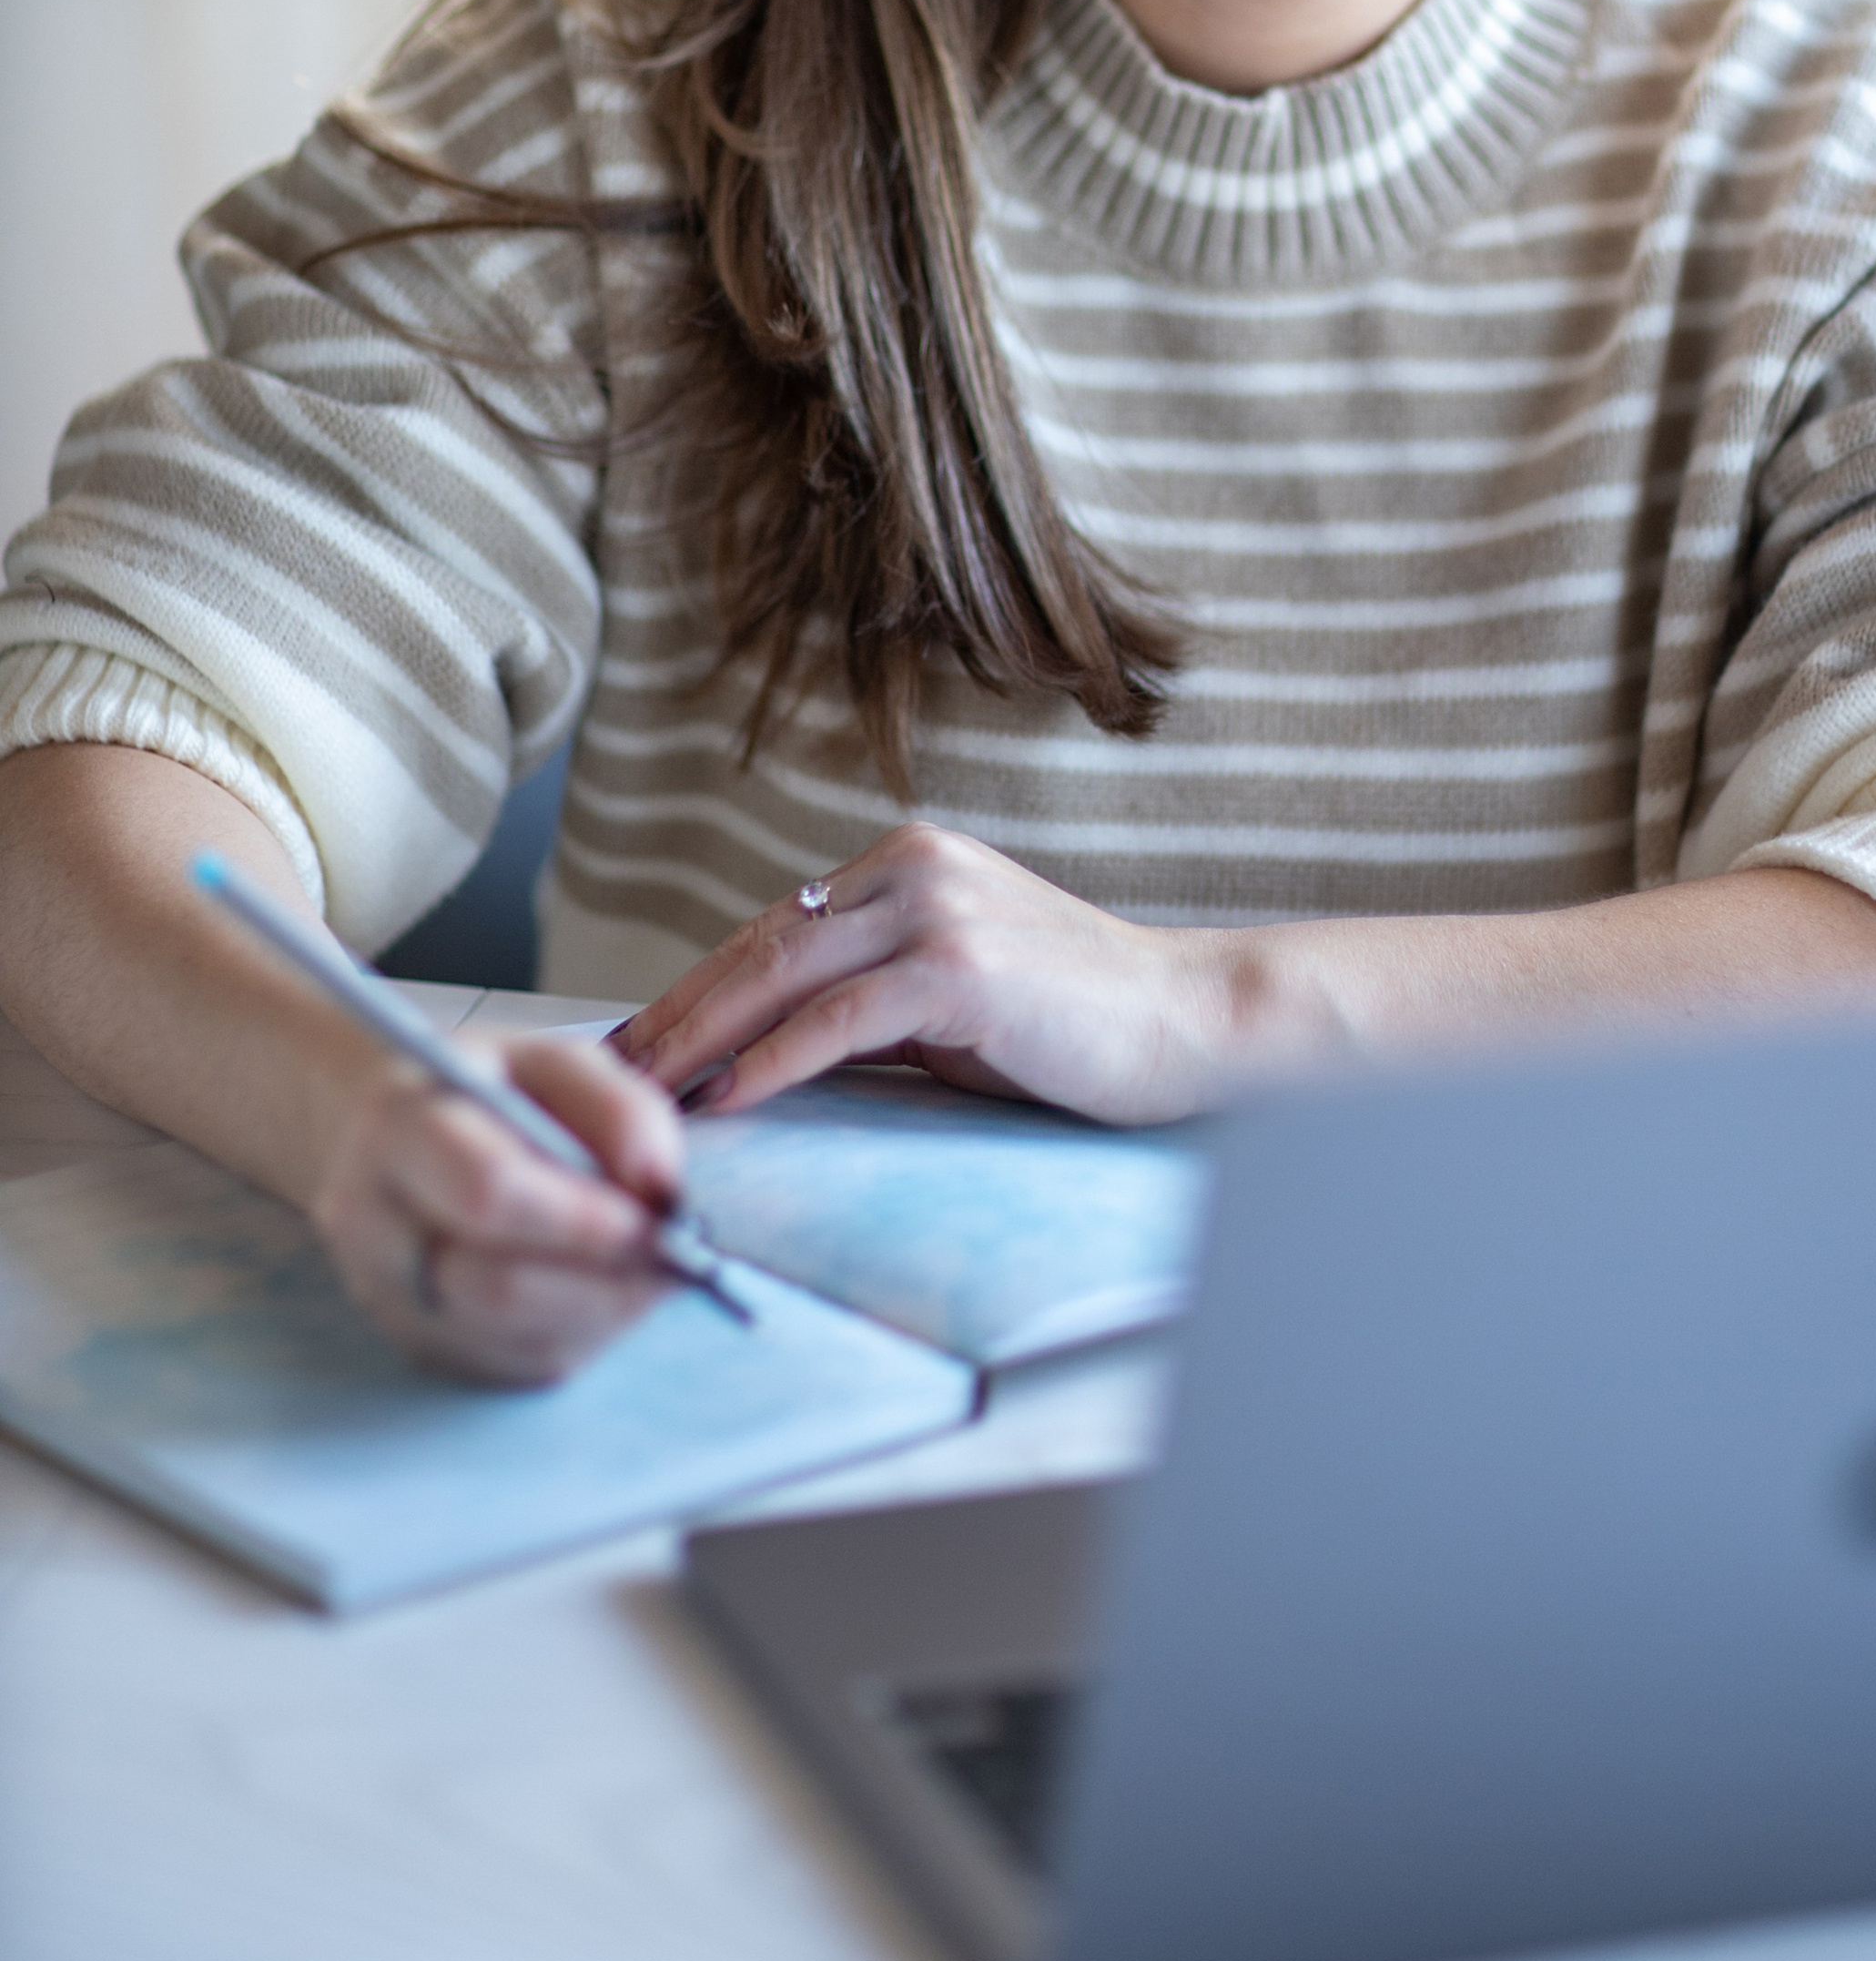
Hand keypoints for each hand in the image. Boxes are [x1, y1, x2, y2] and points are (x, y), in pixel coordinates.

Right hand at [307, 1033, 686, 1385]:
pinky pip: (511, 1367)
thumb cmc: (485, 1088)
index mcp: (397, 1124)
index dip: (581, 1220)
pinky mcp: (414, 1344)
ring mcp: (383, 1294)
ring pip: (509, 1338)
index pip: (486, 1192)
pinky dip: (578, 1335)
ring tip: (648, 1268)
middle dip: (601, 1279)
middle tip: (672, 1256)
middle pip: (492, 1286)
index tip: (653, 1221)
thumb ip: (618, 1109)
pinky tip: (604, 1291)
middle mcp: (370, 1219)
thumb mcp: (553, 1059)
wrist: (382, 1132)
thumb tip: (660, 1191)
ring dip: (599, 1312)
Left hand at [613, 825, 1235, 1125]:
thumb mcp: (950, 995)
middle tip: (602, 1074)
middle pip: (760, 944)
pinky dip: (770, 1061)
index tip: (632, 1044)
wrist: (1188, 1022)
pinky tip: (723, 1100)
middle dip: (673, 1014)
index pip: (772, 929)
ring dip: (697, 1039)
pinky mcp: (961, 968)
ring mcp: (938, 910)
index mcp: (908, 860)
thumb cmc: (1072, 1021)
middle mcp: (914, 867)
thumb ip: (864, 1001)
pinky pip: (838, 1020)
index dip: (693, 989)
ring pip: (782, 974)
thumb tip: (755, 1050)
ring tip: (637, 1094)